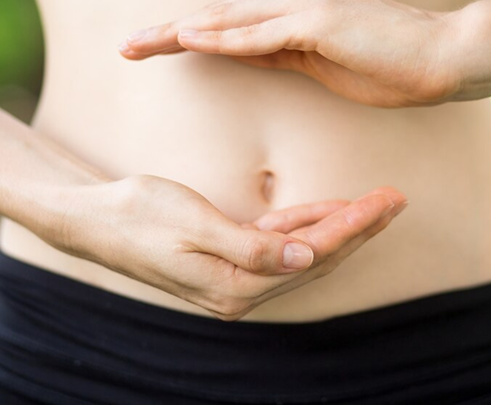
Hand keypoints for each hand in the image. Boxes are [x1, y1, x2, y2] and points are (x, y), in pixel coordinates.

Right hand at [56, 174, 406, 320]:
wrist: (95, 220)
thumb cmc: (139, 215)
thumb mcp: (194, 224)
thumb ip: (252, 247)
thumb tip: (306, 261)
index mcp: (234, 287)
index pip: (310, 257)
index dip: (351, 228)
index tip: (384, 202)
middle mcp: (239, 290)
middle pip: (315, 259)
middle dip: (358, 229)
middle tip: (395, 200)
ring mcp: (234, 275)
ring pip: (302, 250)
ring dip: (337, 226)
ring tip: (374, 204)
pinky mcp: (227, 257)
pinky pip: (277, 242)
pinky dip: (304, 224)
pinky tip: (326, 210)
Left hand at [118, 0, 464, 107]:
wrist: (440, 58)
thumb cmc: (382, 64)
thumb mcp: (316, 62)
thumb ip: (277, 53)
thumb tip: (240, 53)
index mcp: (292, 6)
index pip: (227, 21)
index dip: (186, 34)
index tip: (151, 47)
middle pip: (218, 14)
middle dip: (169, 31)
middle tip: (127, 45)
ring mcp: (306, 3)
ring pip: (231, 18)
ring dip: (184, 31)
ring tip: (142, 43)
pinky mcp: (319, 20)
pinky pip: (261, 33)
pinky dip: (224, 38)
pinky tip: (190, 42)